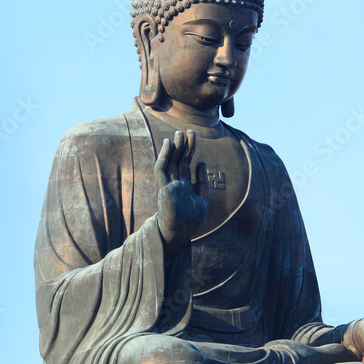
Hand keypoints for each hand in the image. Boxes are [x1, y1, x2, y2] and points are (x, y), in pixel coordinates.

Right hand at [154, 130, 209, 252]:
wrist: (181, 232)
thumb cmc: (191, 219)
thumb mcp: (202, 198)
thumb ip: (202, 181)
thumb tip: (201, 162)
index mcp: (184, 184)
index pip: (185, 163)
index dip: (189, 149)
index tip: (193, 136)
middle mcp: (175, 182)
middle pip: (178, 160)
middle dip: (183, 145)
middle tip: (188, 130)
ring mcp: (168, 184)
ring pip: (170, 162)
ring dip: (174, 147)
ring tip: (179, 133)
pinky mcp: (162, 187)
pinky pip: (161, 169)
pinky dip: (164, 156)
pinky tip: (169, 144)